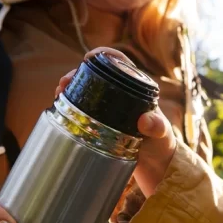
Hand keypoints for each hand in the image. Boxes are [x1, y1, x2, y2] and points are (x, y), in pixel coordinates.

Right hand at [58, 48, 176, 198]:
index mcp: (137, 90)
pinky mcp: (101, 125)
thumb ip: (157, 127)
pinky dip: (71, 107)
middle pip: (97, 76)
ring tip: (59, 93)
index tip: (88, 58)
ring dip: (71, 89)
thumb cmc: (163, 146)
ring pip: (87, 92)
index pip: (120, 63)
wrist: (157, 167)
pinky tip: (60, 108)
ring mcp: (110, 110)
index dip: (104, 55)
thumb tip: (144, 121)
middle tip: (64, 83)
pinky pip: (83, 110)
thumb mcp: (162, 135)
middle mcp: (122, 96)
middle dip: (78, 74)